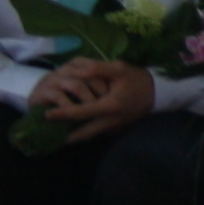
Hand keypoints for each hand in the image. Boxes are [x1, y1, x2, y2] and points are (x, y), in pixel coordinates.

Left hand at [27, 57, 158, 140]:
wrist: (157, 92)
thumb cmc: (136, 78)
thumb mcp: (118, 68)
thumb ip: (97, 69)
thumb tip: (77, 71)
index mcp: (110, 106)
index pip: (81, 112)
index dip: (62, 114)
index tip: (46, 114)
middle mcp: (111, 121)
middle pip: (83, 133)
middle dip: (65, 135)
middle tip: (47, 133)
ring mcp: (114, 127)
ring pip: (89, 135)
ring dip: (73, 135)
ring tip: (55, 132)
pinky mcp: (115, 128)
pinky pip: (95, 132)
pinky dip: (83, 132)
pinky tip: (73, 128)